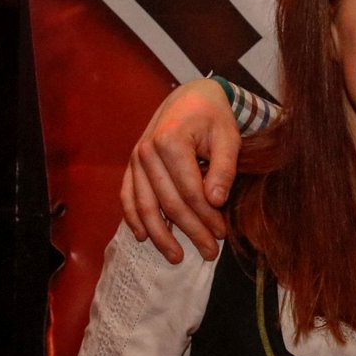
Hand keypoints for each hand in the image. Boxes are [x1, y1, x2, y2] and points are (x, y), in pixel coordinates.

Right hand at [120, 80, 239, 262]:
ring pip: (144, 206)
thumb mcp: (229, 137)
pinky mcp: (131, 166)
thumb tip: (215, 201)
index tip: (222, 235)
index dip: (207, 217)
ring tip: (177, 257)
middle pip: (168, 203)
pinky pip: (127, 197)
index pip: (190, 191)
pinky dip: (134, 219)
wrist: (191, 98)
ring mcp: (135, 160)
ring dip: (160, 235)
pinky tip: (144, 238)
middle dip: (190, 231)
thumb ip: (224, 168)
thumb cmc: (213, 118)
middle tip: (209, 253)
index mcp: (171, 142)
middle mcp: (147, 152)